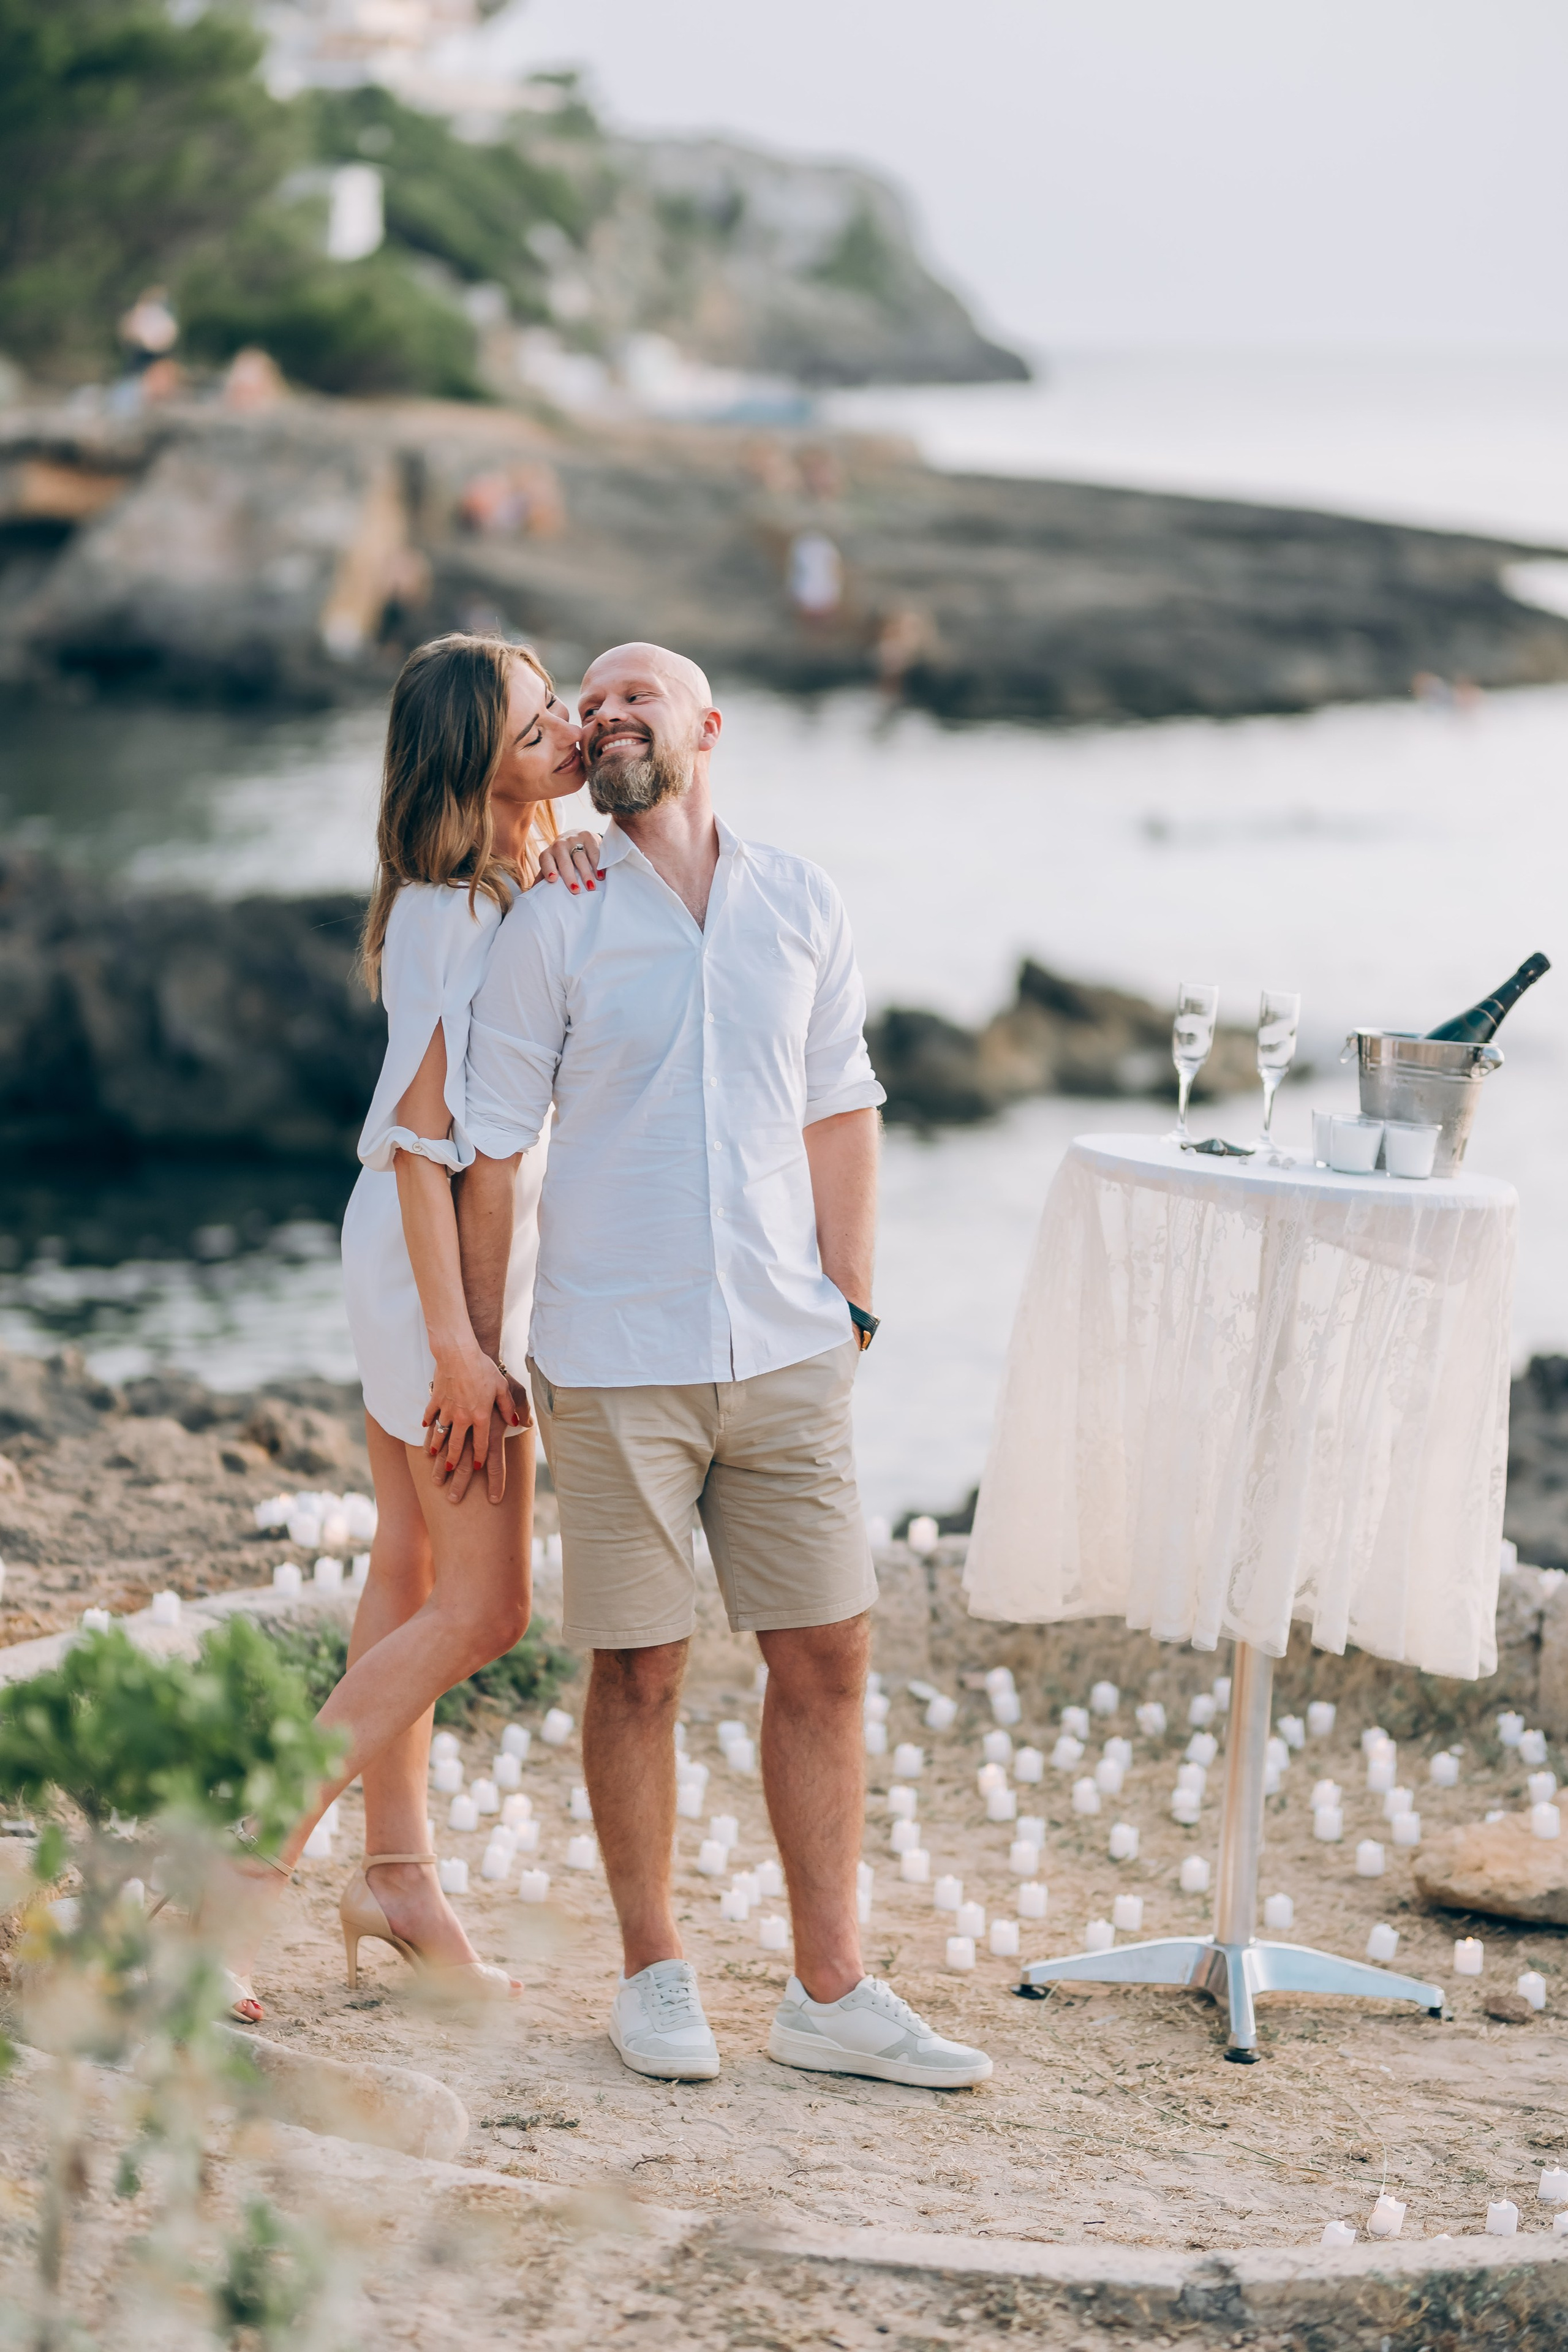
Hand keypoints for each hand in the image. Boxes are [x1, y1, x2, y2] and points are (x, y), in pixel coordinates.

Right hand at [424, 1347, 518, 1485]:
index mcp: (481, 1416)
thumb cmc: (483, 1368)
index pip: (481, 1444)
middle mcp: (462, 1417)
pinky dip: (427, 1422)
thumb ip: (508, 1407)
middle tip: (449, 1470)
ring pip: (440, 1434)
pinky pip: (429, 1415)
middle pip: (456, 1445)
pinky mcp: (436, 1399)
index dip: (480, 1457)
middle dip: (452, 1460)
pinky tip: (425, 1427)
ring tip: (433, 1454)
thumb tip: (516, 1422)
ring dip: (436, 1446)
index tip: (477, 1467)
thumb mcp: (502, 1387)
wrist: (458, 1353)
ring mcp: (447, 1409)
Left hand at [534, 830, 602, 893]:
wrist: (577, 836)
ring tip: (590, 887)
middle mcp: (559, 845)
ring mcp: (574, 839)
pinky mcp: (588, 837)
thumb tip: (534, 896)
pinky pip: (593, 851)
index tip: (552, 879)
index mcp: (548, 853)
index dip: (548, 869)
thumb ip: (543, 878)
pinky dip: (597, 864)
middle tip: (575, 890)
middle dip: (569, 876)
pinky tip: (600, 876)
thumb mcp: (552, 865)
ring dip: (586, 873)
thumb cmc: (563, 858)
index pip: (546, 860)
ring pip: (580, 857)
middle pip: (564, 861)